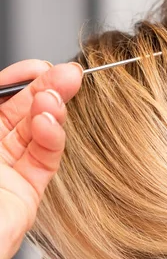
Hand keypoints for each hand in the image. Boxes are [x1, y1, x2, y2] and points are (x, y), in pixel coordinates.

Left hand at [0, 59, 82, 258]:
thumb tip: (14, 82)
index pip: (2, 97)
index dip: (21, 79)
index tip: (39, 67)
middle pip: (23, 110)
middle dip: (47, 88)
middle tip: (69, 75)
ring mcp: (10, 169)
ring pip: (38, 131)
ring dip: (52, 109)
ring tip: (59, 95)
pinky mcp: (28, 192)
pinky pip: (45, 158)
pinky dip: (53, 137)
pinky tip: (52, 122)